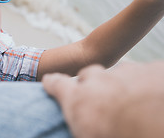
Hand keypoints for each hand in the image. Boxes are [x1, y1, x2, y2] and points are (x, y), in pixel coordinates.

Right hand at [42, 62, 163, 137]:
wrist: (162, 125)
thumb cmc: (119, 136)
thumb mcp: (87, 132)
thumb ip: (78, 120)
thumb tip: (80, 126)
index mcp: (78, 99)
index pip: (56, 84)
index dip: (52, 83)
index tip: (49, 81)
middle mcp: (97, 81)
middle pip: (89, 74)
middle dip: (91, 83)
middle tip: (101, 98)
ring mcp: (125, 73)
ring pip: (117, 74)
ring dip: (118, 83)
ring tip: (129, 100)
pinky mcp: (150, 70)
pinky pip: (143, 73)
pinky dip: (143, 82)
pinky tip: (149, 96)